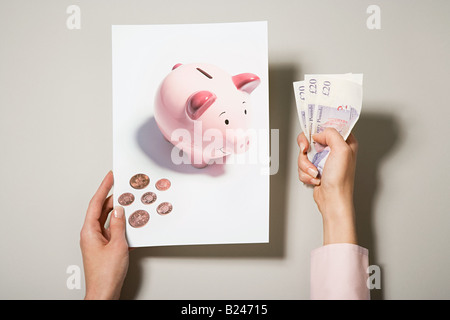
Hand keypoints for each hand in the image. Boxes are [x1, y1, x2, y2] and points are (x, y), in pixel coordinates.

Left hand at [80, 171, 128, 299]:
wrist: (104, 293)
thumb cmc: (106, 274)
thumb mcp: (117, 245)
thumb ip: (118, 225)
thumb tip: (119, 210)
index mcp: (89, 231)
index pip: (96, 203)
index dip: (104, 187)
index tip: (110, 176)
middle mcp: (91, 235)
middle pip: (101, 210)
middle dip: (112, 197)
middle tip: (123, 186)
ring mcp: (98, 241)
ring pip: (108, 220)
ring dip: (118, 212)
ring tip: (129, 202)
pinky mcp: (105, 248)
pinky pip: (113, 231)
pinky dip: (121, 225)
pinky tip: (131, 224)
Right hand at [297, 128, 357, 244]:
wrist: (332, 200)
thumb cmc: (341, 180)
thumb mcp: (342, 150)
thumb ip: (331, 134)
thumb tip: (319, 133)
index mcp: (345, 142)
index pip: (330, 126)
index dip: (319, 127)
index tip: (312, 132)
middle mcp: (334, 150)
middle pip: (312, 139)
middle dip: (306, 148)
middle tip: (305, 150)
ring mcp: (323, 160)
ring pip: (304, 153)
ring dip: (305, 164)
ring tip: (315, 172)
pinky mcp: (315, 169)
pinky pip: (302, 165)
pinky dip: (305, 173)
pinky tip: (315, 178)